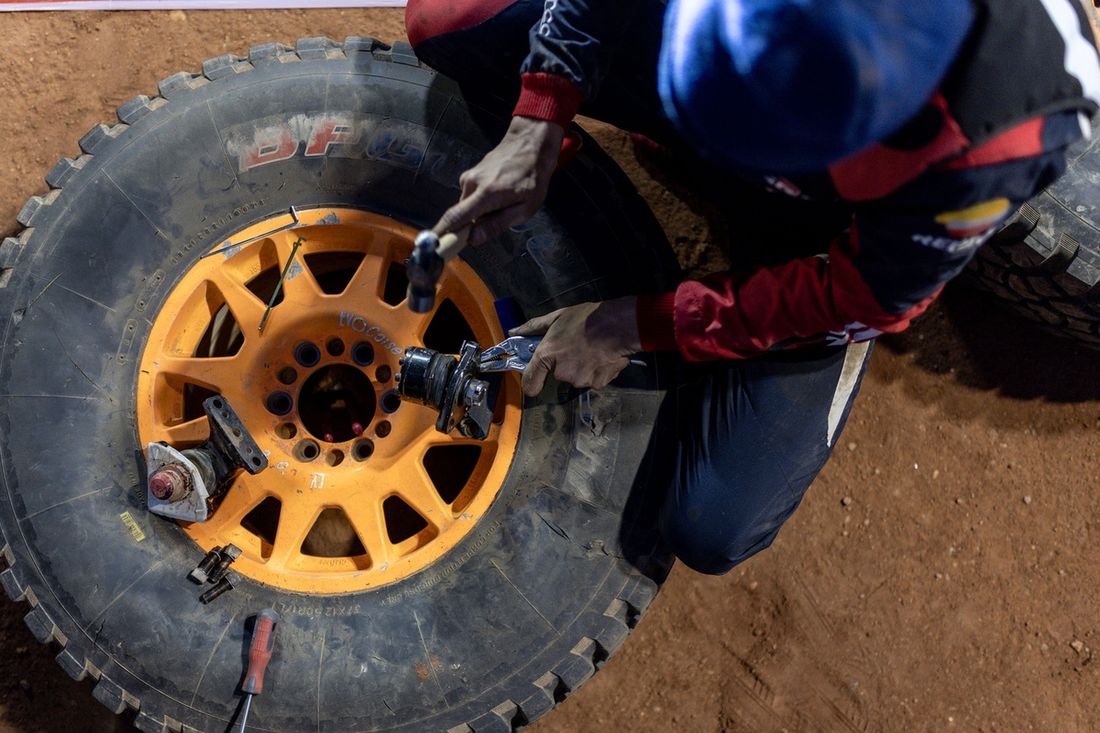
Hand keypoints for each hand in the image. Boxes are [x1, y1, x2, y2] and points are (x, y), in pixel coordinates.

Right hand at [434, 116, 563, 245]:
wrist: (529, 144)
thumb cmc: (532, 178)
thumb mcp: (524, 209)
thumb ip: (497, 224)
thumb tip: (473, 239)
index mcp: (485, 194)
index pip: (455, 217)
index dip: (442, 234)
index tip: (433, 247)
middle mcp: (471, 184)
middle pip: (461, 215)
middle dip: (471, 225)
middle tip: (496, 220)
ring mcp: (468, 177)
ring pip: (467, 206)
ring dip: (479, 212)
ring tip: (503, 203)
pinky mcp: (469, 174)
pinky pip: (470, 196)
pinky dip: (480, 202)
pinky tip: (498, 193)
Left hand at [511, 297, 640, 395]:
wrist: (619, 326)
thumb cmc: (586, 318)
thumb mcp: (557, 317)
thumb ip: (533, 328)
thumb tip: (513, 332)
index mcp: (547, 355)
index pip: (530, 383)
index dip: (531, 383)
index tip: (536, 379)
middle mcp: (561, 372)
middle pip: (558, 376)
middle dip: (565, 365)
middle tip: (576, 348)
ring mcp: (579, 380)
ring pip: (576, 378)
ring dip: (582, 368)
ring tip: (592, 351)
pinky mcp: (596, 384)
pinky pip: (592, 380)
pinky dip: (596, 372)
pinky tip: (602, 357)